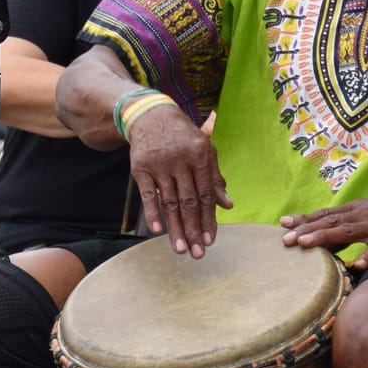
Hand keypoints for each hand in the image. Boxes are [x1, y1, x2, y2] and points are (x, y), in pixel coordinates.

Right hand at [128, 105, 232, 256]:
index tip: (210, 240)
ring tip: (180, 249)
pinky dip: (152, 213)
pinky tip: (157, 231)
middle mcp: (181, 160)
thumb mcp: (205, 150)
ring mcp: (160, 165)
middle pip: (189, 202)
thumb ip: (215, 178)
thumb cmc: (183, 136)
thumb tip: (227, 205)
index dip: (209, 219)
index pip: (206, 194)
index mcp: (201, 155)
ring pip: (169, 202)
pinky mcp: (140, 168)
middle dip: (194, 230)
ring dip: (175, 228)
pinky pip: (148, 195)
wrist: (151, 115)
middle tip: (197, 253)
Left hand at [280, 199, 367, 269]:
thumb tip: (324, 242)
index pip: (326, 213)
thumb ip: (349, 229)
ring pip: (348, 231)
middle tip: (286, 238)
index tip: (284, 223)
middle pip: (331, 220)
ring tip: (307, 244)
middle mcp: (365, 214)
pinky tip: (357, 266)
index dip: (305, 218)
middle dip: (307, 229)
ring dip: (326, 236)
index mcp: (358, 209)